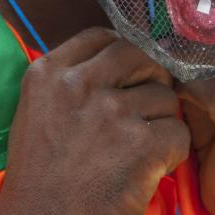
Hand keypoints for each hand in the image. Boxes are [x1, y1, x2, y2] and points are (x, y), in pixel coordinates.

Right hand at [0, 27, 189, 214]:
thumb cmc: (39, 178)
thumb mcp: (36, 111)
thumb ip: (69, 78)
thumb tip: (115, 54)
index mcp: (48, 73)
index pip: (100, 37)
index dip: (121, 53)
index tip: (126, 75)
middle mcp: (78, 85)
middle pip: (138, 55)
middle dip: (150, 77)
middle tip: (146, 106)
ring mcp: (111, 113)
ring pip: (165, 96)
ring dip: (162, 121)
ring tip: (141, 148)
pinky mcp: (140, 146)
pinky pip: (178, 132)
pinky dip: (172, 153)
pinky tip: (152, 168)